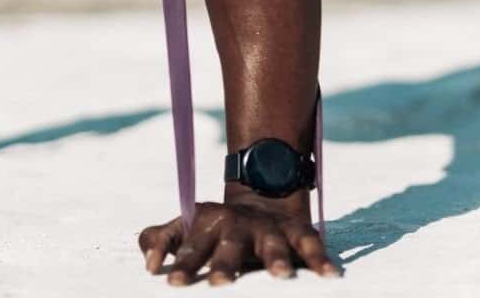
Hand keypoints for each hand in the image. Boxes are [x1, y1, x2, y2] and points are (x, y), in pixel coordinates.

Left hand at [138, 189, 341, 285]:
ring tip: (280, 276)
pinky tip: (329, 275)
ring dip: (276, 259)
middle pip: (228, 247)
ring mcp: (268, 229)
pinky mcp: (298, 232)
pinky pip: (311, 244)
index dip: (180, 263)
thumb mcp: (185, 226)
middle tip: (218, 283)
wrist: (262, 196)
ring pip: (272, 245)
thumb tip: (149, 265)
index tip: (172, 282)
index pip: (190, 246)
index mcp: (206, 224)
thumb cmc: (215, 226)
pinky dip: (320, 259)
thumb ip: (161, 241)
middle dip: (223, 264)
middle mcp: (236, 226)